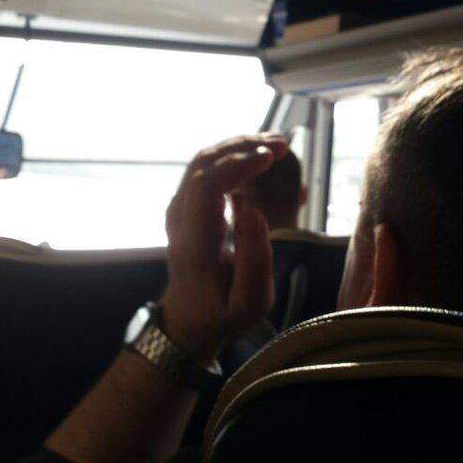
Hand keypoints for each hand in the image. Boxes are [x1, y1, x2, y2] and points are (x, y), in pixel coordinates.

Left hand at [160, 134, 288, 363]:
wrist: (188, 318)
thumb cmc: (223, 312)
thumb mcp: (249, 302)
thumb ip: (255, 260)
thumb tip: (251, 210)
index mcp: (194, 241)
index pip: (206, 185)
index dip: (238, 165)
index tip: (271, 158)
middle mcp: (179, 217)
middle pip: (203, 164)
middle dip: (243, 146)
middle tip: (283, 144)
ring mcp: (178, 208)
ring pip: (203, 160)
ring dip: (239, 146)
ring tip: (277, 145)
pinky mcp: (185, 204)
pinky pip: (206, 168)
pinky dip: (234, 155)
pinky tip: (261, 156)